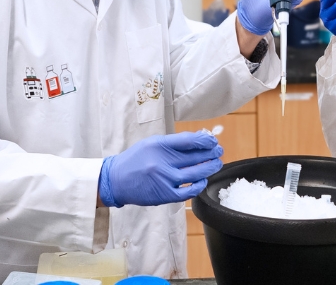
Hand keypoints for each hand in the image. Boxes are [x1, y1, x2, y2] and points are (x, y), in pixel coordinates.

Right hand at [98, 131, 222, 206]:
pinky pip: (189, 191)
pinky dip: (199, 185)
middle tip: (219, 151)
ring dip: (210, 167)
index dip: (205, 140)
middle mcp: (163, 162)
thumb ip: (173, 142)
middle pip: (196, 156)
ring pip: (196, 173)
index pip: (189, 141)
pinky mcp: (165, 195)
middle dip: (212, 153)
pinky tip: (203, 180)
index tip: (213, 140)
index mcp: (159, 146)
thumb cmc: (135, 160)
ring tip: (216, 163)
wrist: (116, 181)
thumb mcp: (151, 143)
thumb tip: (198, 140)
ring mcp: (165, 180)